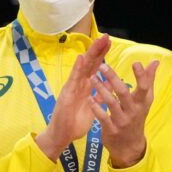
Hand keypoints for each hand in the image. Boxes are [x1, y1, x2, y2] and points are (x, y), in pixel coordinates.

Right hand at [35, 33, 110, 160]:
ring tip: (97, 41)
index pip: (95, 67)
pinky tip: (81, 58)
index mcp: (86, 87)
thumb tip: (108, 87)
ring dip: (90, 54)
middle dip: (98, 49)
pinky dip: (77, 68)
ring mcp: (72, 88)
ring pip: (83, 67)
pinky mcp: (67, 94)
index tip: (109, 43)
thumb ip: (99, 96)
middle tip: (106, 36)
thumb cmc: (74, 123)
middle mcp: (79, 84)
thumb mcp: (92, 108)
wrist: (61, 136)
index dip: (102, 55)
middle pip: (90, 63)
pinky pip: (73, 80)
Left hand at [93, 60, 157, 168]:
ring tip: (92, 77)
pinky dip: (95, 107)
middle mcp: (133, 111)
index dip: (141, 76)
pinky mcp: (111, 129)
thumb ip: (149, 80)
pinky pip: (102, 117)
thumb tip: (156, 61)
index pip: (144, 87)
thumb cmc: (137, 117)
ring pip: (111, 103)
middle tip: (102, 65)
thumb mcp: (145, 101)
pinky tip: (89, 97)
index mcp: (142, 102)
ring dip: (100, 89)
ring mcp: (122, 121)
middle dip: (113, 78)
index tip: (136, 62)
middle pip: (124, 92)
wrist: (130, 145)